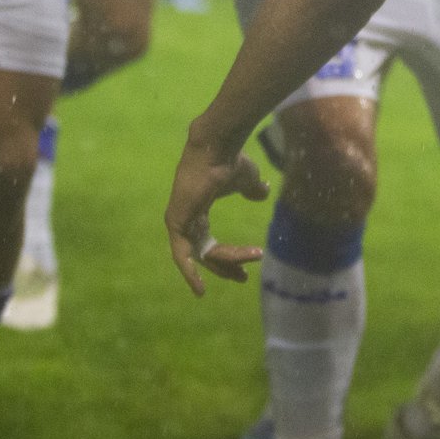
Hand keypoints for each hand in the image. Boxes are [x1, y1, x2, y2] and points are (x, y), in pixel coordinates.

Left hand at [165, 128, 269, 295]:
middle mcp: (187, 219)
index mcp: (199, 212)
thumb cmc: (230, 161)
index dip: (228, 257)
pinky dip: (189, 273)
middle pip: (206, 253)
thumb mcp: (247, 179)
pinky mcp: (175, 222)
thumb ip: (252, 189)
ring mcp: (179, 221)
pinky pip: (181, 256)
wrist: (217, 149)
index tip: (248, 265)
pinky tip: (200, 289)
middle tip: (244, 278)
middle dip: (226, 267)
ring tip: (243, 273)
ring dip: (223, 264)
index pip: (209, 244)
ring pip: (201, 255)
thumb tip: (264, 191)